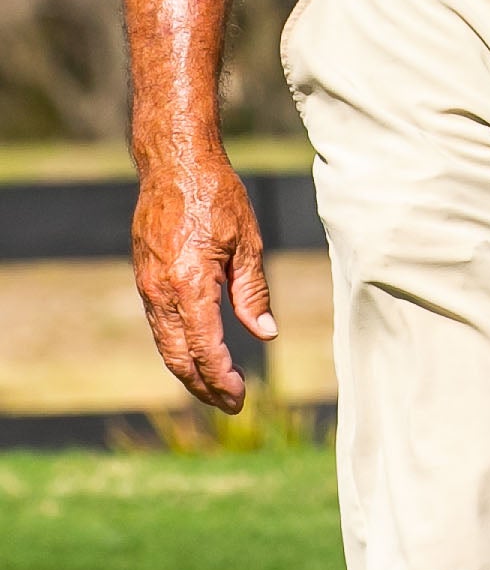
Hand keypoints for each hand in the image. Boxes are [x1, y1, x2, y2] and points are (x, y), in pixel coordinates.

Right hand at [131, 144, 275, 411]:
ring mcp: (147, 286)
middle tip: (232, 404)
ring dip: (189, 371)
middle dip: (204, 386)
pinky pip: (159, 325)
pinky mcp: (144, 279)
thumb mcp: (247, 243)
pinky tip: (198, 354)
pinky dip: (178, 347)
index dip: (222, 378)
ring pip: (165, 344)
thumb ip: (253, 292)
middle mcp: (162, 292)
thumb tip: (265, 334)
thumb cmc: (217, 197)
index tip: (241, 397)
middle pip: (178, 357)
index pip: (205, 349)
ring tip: (217, 388)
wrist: (174, 165)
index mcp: (190, 285)